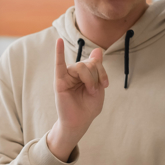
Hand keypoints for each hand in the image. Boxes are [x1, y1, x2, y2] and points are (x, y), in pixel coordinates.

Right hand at [47, 38, 108, 161]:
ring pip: (80, 66)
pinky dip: (58, 52)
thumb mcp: (98, 87)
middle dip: (95, 75)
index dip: (102, 71)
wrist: (80, 122)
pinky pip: (59, 64)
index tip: (105, 84)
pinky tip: (59, 42)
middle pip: (88, 63)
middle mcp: (74, 73)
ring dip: (89, 78)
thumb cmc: (88, 107)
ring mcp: (66, 76)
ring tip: (89, 91)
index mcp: (84, 73)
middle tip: (94, 90)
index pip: (94, 62)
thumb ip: (97, 69)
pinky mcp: (60, 81)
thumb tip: (98, 49)